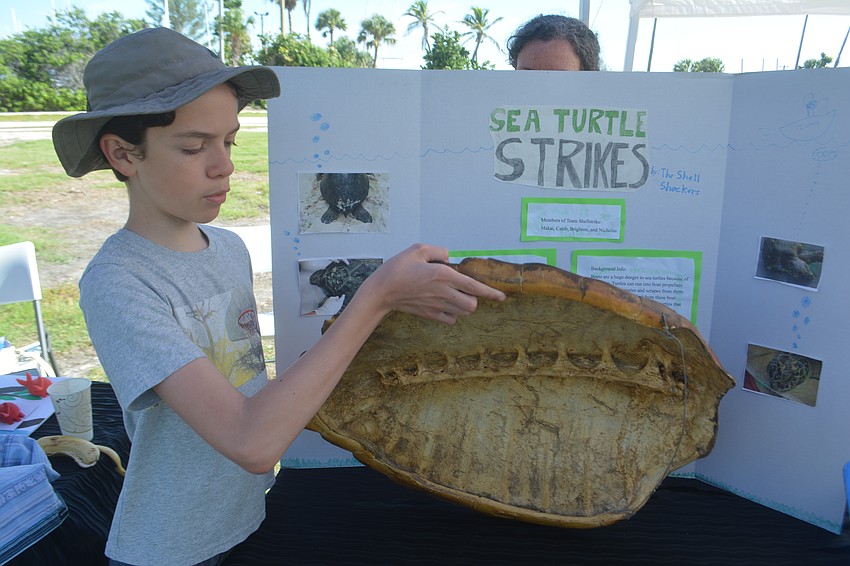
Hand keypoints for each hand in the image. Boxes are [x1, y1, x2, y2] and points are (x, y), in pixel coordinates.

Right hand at [360, 243, 505, 324]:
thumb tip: (450, 257)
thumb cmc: (397, 268)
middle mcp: (444, 292)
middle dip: (474, 299)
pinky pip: (450, 320)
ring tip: (453, 297)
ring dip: (463, 306)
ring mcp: (437, 306)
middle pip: (472, 305)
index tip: (502, 297)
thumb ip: (439, 251)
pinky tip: (445, 306)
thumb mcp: (417, 249)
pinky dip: (452, 315)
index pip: (474, 286)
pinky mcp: (430, 315)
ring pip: (463, 313)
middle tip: (465, 291)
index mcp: (443, 275)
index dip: (491, 293)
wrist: (381, 292)